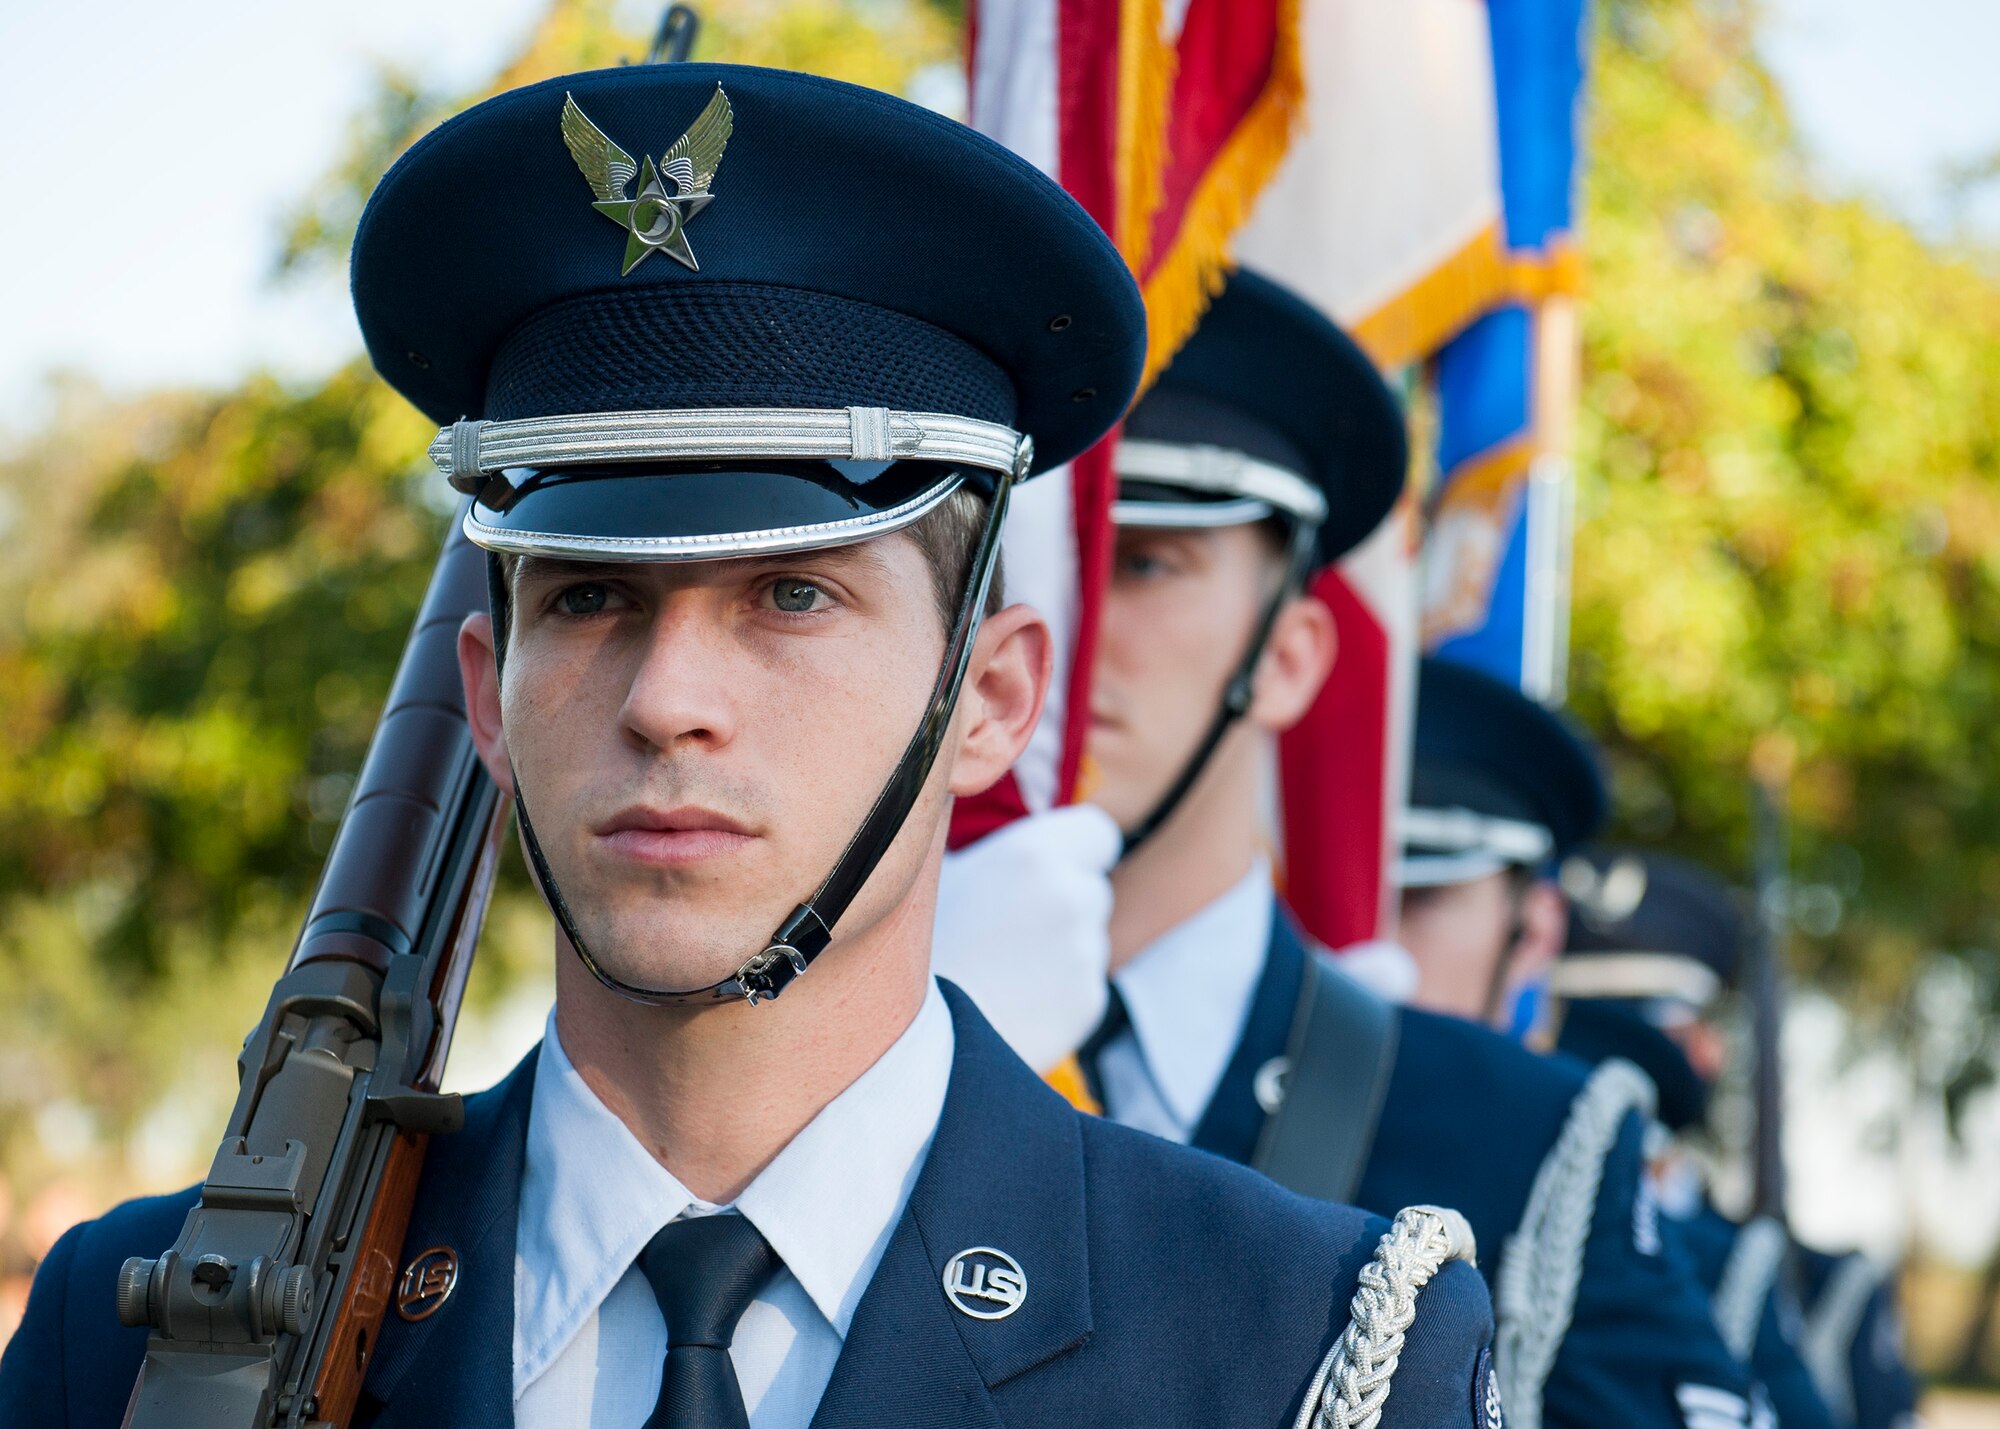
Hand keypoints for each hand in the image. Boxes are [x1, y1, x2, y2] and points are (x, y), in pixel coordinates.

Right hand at [932, 804, 1120, 1071]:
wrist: (912, 1042)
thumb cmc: (914, 945)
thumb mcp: (935, 870)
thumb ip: (968, 829)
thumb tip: (965, 784)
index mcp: (1038, 854)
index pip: (1098, 832)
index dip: (1073, 848)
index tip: (1044, 867)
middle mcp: (1074, 898)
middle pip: (1091, 887)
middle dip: (1063, 901)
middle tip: (1006, 925)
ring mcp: (1087, 954)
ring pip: (1087, 937)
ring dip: (1059, 947)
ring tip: (1000, 967)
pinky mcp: (1089, 1002)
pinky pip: (1082, 983)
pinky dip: (1058, 991)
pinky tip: (1012, 999)